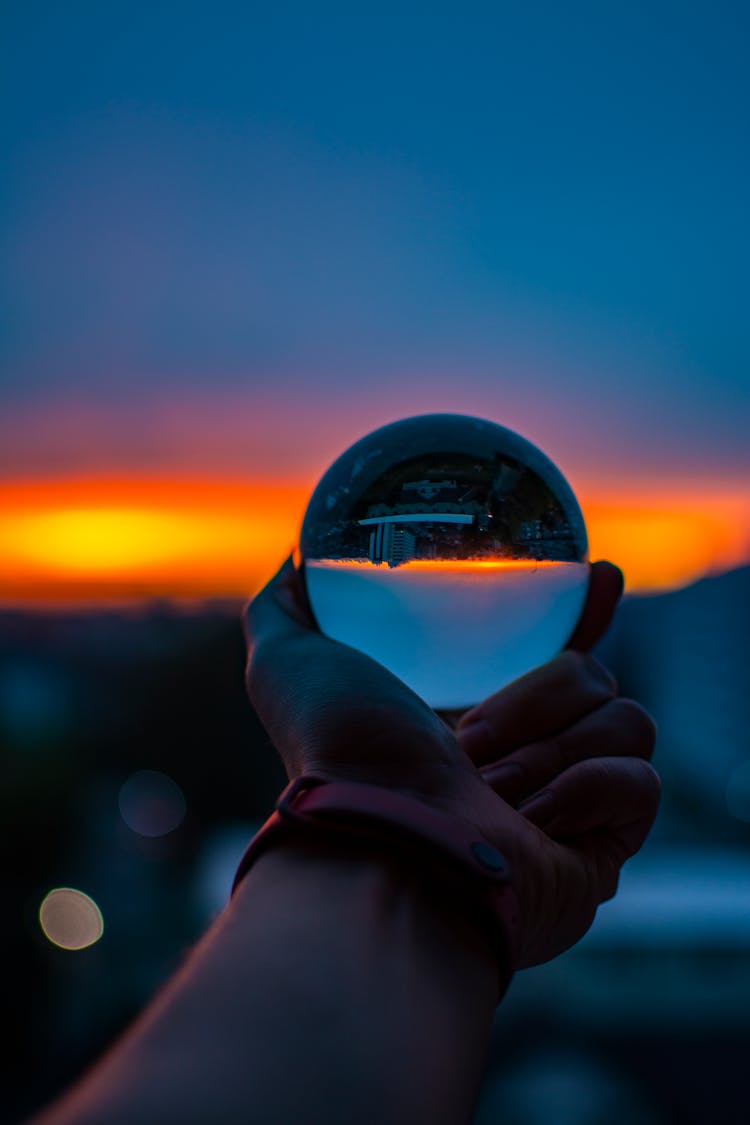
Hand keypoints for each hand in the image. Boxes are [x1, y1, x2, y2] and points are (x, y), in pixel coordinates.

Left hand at [243, 557, 658, 967]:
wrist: (382, 847)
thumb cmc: (337, 756)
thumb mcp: (290, 663)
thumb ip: (286, 608)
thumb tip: (299, 558)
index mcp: (478, 719)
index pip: (560, 649)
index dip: (588, 613)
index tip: (599, 575)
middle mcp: (530, 759)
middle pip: (594, 673)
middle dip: (531, 699)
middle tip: (467, 743)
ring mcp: (573, 803)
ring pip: (625, 719)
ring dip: (548, 750)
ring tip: (488, 790)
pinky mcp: (606, 847)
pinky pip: (641, 780)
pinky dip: (585, 789)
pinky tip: (533, 821)